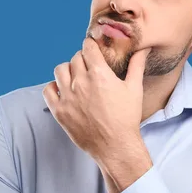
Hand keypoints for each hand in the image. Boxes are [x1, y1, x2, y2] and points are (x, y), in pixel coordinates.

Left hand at [42, 38, 150, 160]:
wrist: (115, 146)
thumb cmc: (127, 117)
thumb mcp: (134, 89)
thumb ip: (137, 65)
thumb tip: (143, 48)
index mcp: (100, 75)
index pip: (88, 47)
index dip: (91, 45)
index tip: (93, 49)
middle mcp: (81, 83)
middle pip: (75, 58)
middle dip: (82, 58)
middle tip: (89, 66)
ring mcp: (68, 97)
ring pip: (60, 70)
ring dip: (68, 70)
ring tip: (76, 77)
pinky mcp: (59, 111)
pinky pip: (48, 89)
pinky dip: (54, 86)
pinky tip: (64, 90)